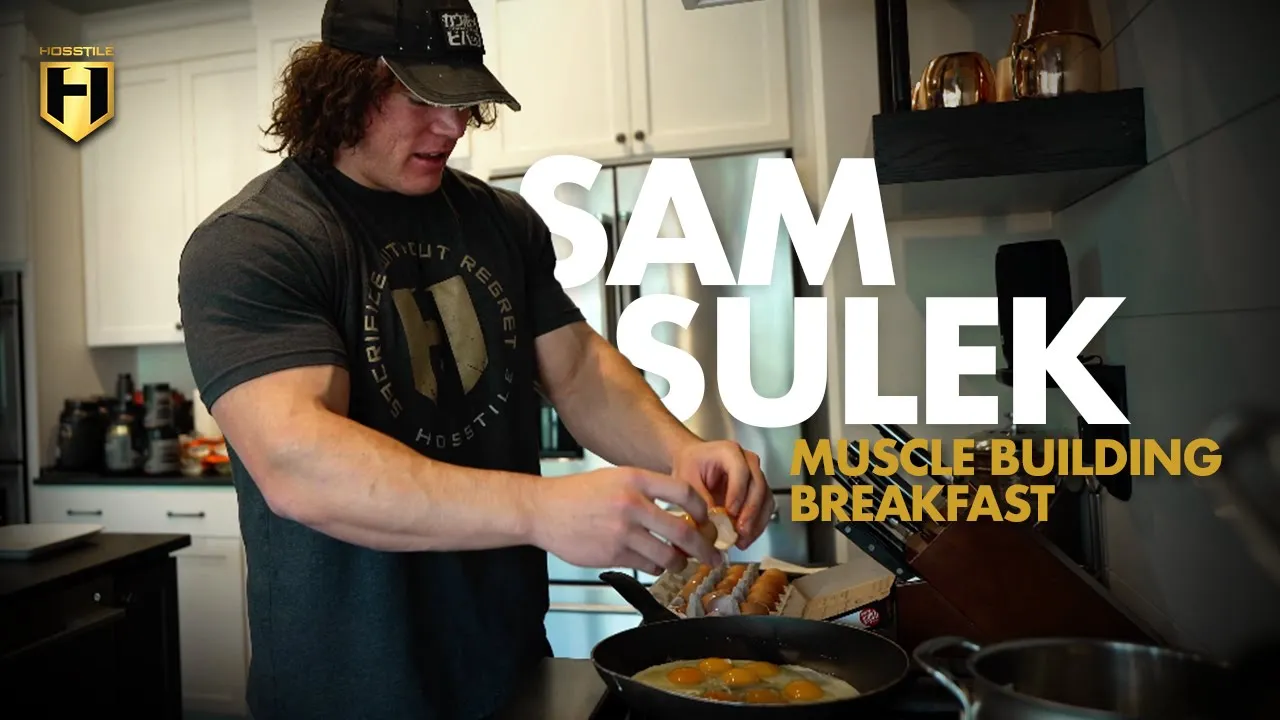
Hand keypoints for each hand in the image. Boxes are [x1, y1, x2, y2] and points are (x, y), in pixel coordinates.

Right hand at [527, 467, 720, 575]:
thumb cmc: (578, 494)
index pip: (685, 492)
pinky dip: (656, 567)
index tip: (708, 520)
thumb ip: (646, 490)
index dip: (703, 510)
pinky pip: (647, 566)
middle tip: (712, 555)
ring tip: (682, 562)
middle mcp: (632, 504)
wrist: (543, 510)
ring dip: (681, 562)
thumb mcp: (615, 478)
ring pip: (668, 555)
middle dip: (704, 548)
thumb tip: (679, 509)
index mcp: (635, 479)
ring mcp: (622, 532)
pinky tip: (655, 564)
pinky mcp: (613, 555)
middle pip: (683, 530)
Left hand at [672, 440, 774, 549]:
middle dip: (750, 511)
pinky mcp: (758, 490)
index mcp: (729, 452)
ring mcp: (755, 475)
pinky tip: (745, 538)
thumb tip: (711, 524)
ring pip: (765, 498)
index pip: (741, 471)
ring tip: (743, 540)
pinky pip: (764, 507)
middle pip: (758, 485)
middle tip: (740, 531)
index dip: (738, 493)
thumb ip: (698, 498)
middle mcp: (748, 461)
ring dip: (756, 521)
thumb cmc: (690, 466)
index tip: (730, 513)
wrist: (693, 462)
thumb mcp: (686, 479)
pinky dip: (757, 524)